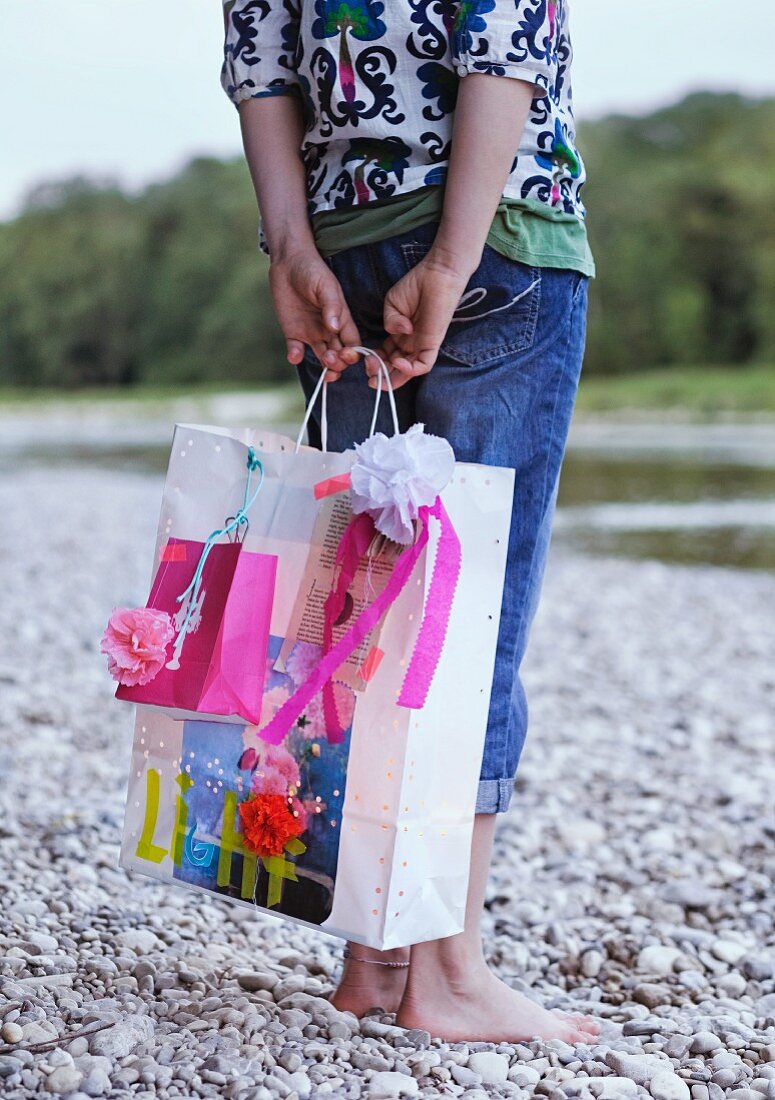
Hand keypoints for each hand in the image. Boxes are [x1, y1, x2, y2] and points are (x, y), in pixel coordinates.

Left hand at [268, 248, 361, 379]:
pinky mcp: (293, 333)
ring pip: (322, 358)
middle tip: (331, 357)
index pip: (353, 344)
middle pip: (339, 356)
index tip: (346, 353)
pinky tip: (294, 355)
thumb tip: (335, 327)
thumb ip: (332, 306)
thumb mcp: (326, 286)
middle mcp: (328, 331)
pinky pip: (296, 351)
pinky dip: (295, 357)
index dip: (353, 354)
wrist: (288, 263)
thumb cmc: (312, 271)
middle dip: (339, 363)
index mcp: (342, 320)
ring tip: (323, 360)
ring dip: (324, 365)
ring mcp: (311, 334)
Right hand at [367, 248, 469, 390]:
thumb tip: (397, 333)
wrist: (436, 274)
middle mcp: (410, 343)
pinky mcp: (433, 343)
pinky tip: (397, 362)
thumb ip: (389, 321)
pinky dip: (409, 369)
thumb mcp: (391, 304)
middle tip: (370, 377)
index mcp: (399, 335)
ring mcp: (422, 345)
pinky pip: (423, 365)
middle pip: (395, 368)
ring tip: (378, 375)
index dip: (375, 363)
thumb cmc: (415, 285)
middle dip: (381, 376)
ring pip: (408, 372)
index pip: (386, 357)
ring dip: (393, 378)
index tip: (365, 361)